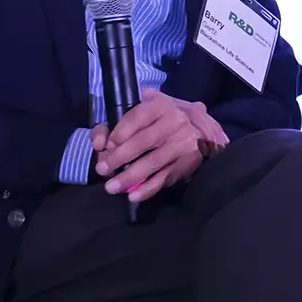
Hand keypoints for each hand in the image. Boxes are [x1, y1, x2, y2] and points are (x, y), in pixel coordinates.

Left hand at [94, 90, 217, 202]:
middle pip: (142, 142)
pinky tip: (133, 196)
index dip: (118, 133)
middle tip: (101, 169)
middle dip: (118, 158)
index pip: (136, 118)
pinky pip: (165, 178)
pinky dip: (148, 189)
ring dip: (129, 177)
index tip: (105, 146)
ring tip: (111, 188)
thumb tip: (99, 142)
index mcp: (161, 105)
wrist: (202, 130)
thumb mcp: (144, 111)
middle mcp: (175, 122)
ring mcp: (183, 144)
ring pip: (152, 162)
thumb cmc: (163, 120)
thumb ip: (116, 122)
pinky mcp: (188, 162)